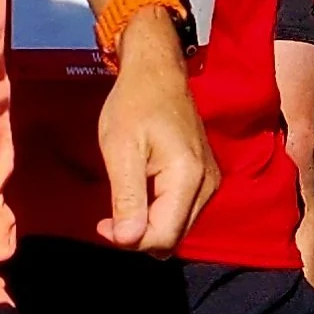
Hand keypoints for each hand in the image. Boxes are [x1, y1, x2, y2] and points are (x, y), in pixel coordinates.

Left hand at [95, 11, 218, 254]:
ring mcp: (211, 182)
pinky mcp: (207, 179)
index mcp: (189, 176)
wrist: (157, 72)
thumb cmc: (133, 104)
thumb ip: (127, 198)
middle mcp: (208, 184)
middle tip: (109, 214)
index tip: (102, 223)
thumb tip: (128, 240)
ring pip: (178, 229)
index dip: (130, 239)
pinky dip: (159, 213)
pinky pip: (183, 213)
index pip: (163, 236)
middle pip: (173, 238)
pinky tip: (141, 192)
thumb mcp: (120, 151)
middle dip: (139, 235)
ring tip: (124, 197)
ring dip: (149, 225)